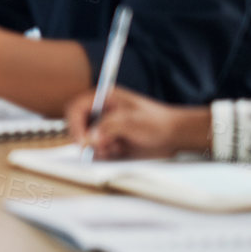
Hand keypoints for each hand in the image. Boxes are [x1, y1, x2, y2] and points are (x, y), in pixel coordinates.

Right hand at [64, 86, 211, 159]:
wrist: (175, 135)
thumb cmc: (157, 122)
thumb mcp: (131, 121)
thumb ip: (107, 127)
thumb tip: (89, 137)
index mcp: (103, 98)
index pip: (76, 108)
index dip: (75, 124)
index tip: (82, 140)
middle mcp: (101, 112)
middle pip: (78, 125)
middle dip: (86, 138)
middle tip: (97, 148)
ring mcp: (106, 127)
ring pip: (87, 140)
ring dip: (97, 147)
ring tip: (115, 147)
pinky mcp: (111, 141)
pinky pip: (98, 149)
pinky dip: (104, 153)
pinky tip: (119, 150)